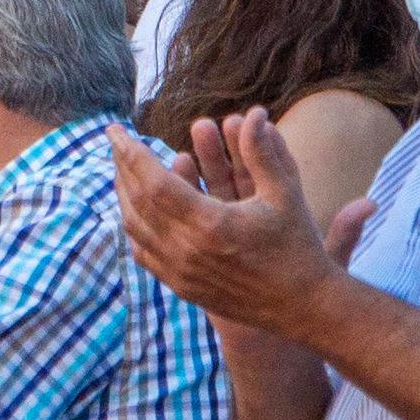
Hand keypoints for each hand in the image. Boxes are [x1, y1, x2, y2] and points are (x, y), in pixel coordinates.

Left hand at [108, 109, 363, 339]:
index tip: (115, 129)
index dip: (130, 152)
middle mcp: (187, 250)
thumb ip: (262, 152)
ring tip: (123, 168)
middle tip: (116, 141)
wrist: (304, 307)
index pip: (152, 180)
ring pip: (134, 228)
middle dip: (122, 166)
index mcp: (209, 223)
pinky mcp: (181, 287)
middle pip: (136, 201)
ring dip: (123, 194)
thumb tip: (254, 112)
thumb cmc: (297, 246)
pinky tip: (135, 206)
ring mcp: (180, 272)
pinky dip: (134, 224)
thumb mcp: (284, 194)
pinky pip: (143, 251)